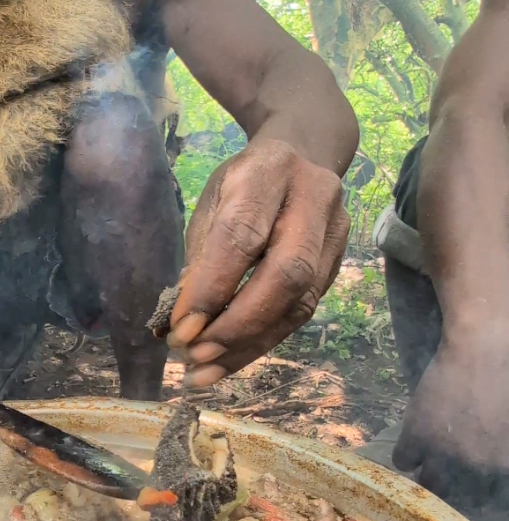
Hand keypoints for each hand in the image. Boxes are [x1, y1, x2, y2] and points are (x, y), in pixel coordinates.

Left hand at [167, 139, 348, 384]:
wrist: (306, 149)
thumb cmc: (245, 181)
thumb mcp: (214, 200)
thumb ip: (202, 254)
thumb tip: (181, 322)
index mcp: (270, 170)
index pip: (242, 236)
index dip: (211, 288)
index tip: (179, 329)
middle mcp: (313, 198)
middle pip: (286, 274)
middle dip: (237, 325)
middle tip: (195, 356)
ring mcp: (336, 232)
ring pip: (300, 302)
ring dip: (249, 344)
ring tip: (205, 371)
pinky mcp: (339, 263)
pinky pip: (303, 313)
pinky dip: (263, 342)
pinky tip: (230, 361)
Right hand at [394, 337, 508, 482]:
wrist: (484, 348)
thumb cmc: (508, 378)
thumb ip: (501, 449)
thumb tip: (492, 462)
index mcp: (502, 463)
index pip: (486, 495)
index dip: (475, 488)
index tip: (469, 481)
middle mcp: (474, 466)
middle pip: (455, 495)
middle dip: (451, 489)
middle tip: (446, 478)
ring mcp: (443, 453)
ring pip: (428, 484)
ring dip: (427, 476)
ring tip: (426, 466)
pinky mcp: (416, 436)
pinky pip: (402, 460)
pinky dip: (405, 455)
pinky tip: (411, 445)